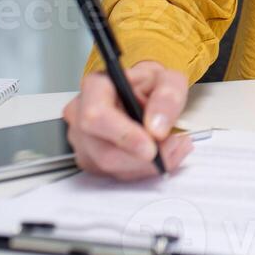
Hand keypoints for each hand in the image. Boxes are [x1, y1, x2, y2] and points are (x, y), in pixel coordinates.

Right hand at [62, 61, 192, 179]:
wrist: (149, 94)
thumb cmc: (152, 84)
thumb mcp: (169, 79)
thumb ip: (168, 96)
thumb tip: (156, 128)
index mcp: (96, 86)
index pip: (96, 116)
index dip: (124, 135)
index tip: (151, 146)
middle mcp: (81, 114)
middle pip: (103, 151)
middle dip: (143, 158)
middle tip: (173, 145)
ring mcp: (82, 141)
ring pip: (111, 168)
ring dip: (148, 165)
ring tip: (173, 145)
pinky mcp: (91, 161)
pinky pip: (116, 175)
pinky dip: (144, 170)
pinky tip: (161, 155)